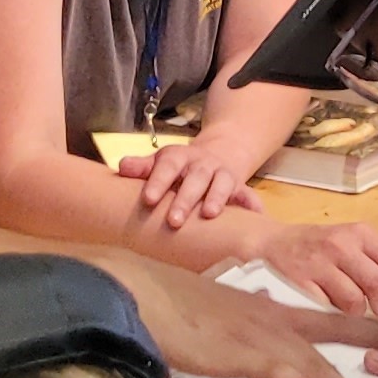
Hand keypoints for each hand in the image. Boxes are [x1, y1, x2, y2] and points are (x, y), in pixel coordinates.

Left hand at [120, 137, 266, 228]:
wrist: (215, 156)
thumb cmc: (179, 167)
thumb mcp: (160, 162)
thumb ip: (142, 167)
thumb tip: (121, 167)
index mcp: (179, 157)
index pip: (167, 166)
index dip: (158, 182)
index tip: (148, 200)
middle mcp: (203, 164)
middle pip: (195, 178)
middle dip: (185, 199)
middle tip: (174, 221)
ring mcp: (223, 174)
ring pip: (221, 184)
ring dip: (217, 198)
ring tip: (210, 214)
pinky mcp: (239, 187)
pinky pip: (248, 195)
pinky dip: (253, 205)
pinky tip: (255, 216)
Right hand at [127, 263, 377, 377]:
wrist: (140, 291)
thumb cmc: (172, 305)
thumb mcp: (219, 313)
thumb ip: (241, 321)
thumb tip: (253, 321)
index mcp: (273, 315)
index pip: (334, 324)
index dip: (371, 334)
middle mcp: (276, 324)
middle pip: (331, 358)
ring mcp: (258, 338)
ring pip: (313, 371)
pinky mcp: (235, 353)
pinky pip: (276, 372)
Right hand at [245, 220, 377, 324]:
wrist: (271, 241)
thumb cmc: (319, 247)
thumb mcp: (352, 245)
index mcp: (361, 233)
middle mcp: (342, 244)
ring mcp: (319, 262)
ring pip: (356, 301)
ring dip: (360, 312)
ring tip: (352, 307)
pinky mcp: (300, 280)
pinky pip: (329, 308)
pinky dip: (336, 313)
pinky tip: (331, 305)